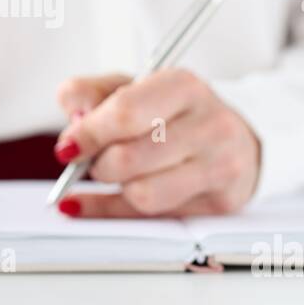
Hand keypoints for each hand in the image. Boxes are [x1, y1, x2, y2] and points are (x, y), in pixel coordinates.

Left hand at [53, 69, 260, 217]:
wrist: (236, 139)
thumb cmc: (177, 114)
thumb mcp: (134, 88)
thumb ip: (92, 93)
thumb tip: (72, 114)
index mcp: (183, 86)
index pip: (125, 113)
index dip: (88, 134)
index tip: (67, 148)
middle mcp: (209, 124)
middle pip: (129, 158)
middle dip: (98, 164)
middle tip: (92, 160)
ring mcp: (220, 166)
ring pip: (142, 194)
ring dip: (114, 188)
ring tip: (116, 174)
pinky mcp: (220, 202)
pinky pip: (150, 217)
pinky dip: (109, 211)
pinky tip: (88, 204)